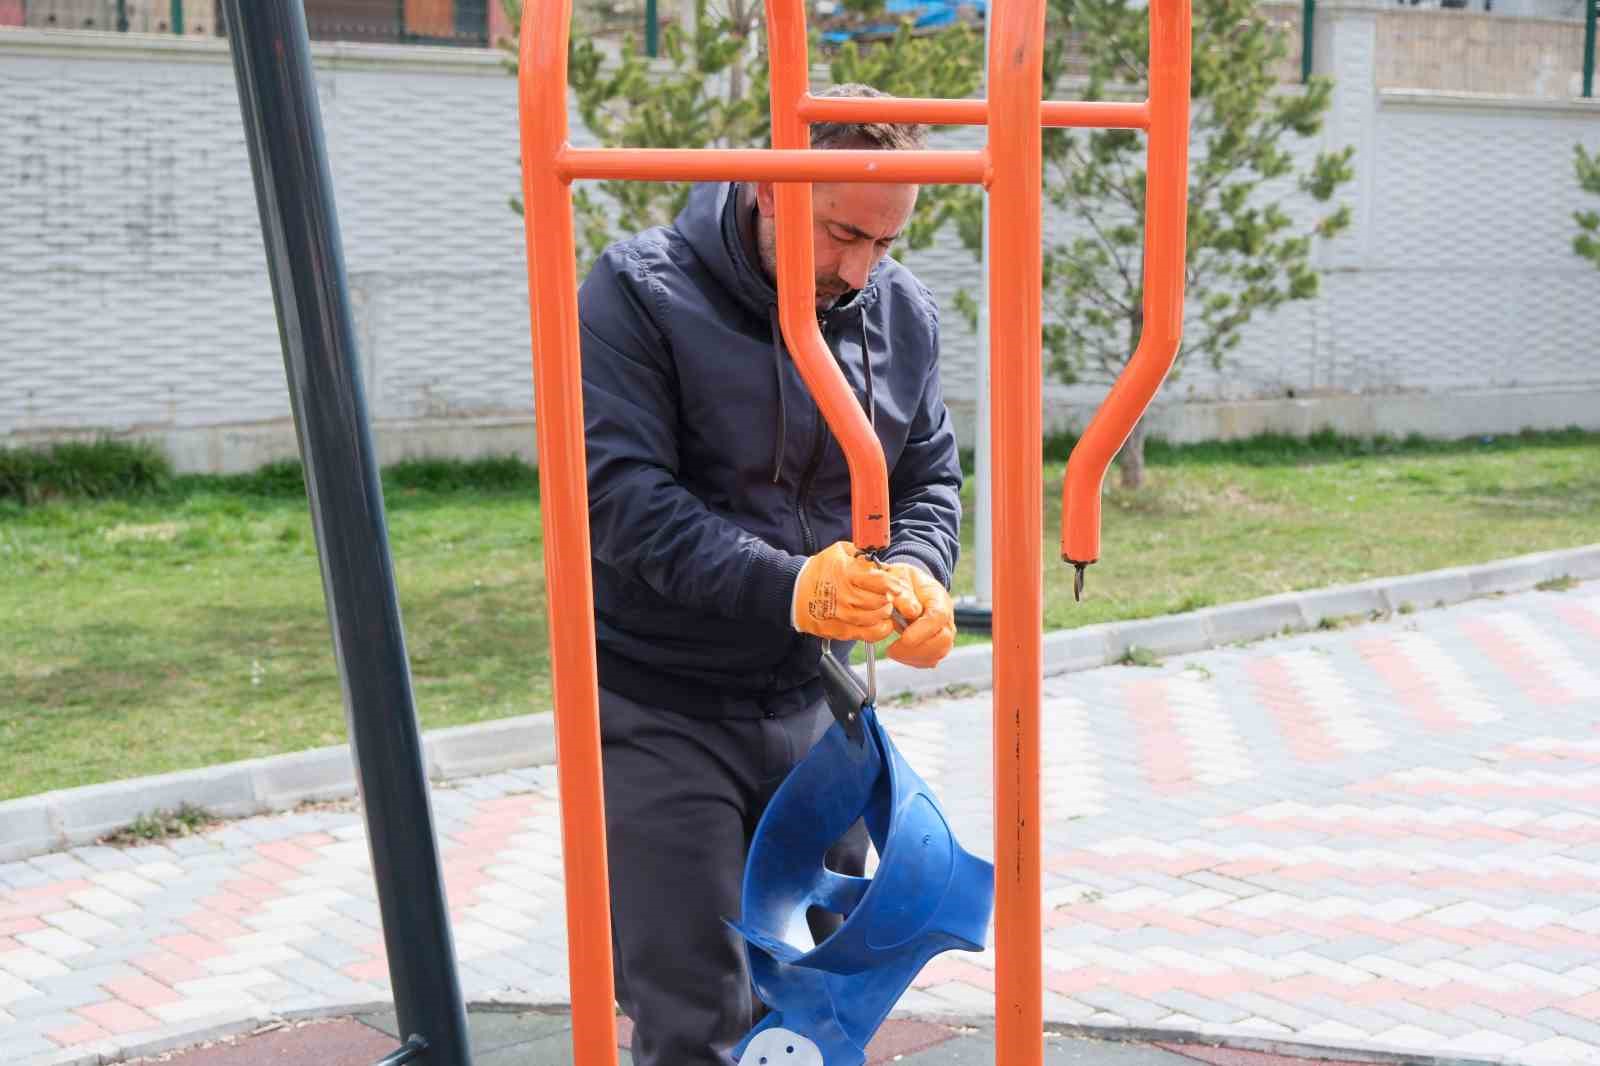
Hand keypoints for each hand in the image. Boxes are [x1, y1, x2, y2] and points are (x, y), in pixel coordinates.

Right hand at [793, 542, 915, 642]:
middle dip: (889, 599)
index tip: (899, 587)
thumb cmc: (819, 570)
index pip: (880, 581)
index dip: (894, 585)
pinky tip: (882, 623)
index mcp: (846, 574)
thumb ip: (861, 555)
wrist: (793, 591)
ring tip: (883, 607)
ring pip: (876, 619)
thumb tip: (881, 562)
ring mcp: (841, 615)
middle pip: (880, 602)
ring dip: (884, 613)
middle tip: (889, 596)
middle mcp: (844, 596)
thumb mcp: (839, 552)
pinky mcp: (838, 630)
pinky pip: (867, 634)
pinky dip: (879, 630)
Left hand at [884, 563, 955, 667]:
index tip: (904, 638)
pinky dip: (913, 661)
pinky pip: (930, 660)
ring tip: (892, 650)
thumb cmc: (904, 581)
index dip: (923, 630)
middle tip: (891, 649)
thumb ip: (904, 593)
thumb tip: (910, 610)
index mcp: (939, 597)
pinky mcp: (937, 646)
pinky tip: (899, 653)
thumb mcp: (899, 577)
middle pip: (943, 639)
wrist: (909, 585)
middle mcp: (947, 617)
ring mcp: (944, 633)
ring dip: (913, 657)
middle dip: (916, 648)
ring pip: (937, 653)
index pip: (938, 616)